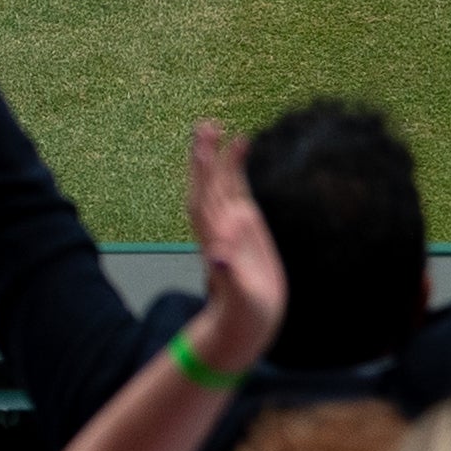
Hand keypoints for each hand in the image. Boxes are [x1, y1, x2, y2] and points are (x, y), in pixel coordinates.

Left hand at [185, 117, 285, 364]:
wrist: (244, 327)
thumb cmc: (242, 316)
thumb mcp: (238, 299)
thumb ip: (228, 278)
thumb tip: (217, 255)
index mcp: (217, 238)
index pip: (206, 198)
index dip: (205, 173)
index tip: (206, 147)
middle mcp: (220, 228)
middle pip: (208, 185)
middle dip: (205, 155)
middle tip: (205, 124)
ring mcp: (232, 226)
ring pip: (221, 184)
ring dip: (217, 157)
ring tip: (218, 128)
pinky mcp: (246, 229)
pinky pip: (240, 192)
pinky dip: (238, 170)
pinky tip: (242, 152)